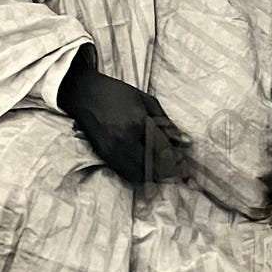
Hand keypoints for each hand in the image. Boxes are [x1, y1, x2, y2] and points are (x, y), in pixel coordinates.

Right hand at [59, 53, 191, 184]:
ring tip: (164, 173)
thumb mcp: (146, 101)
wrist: (85, 94)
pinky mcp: (105, 156)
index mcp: (139, 123)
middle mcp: (126, 141)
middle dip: (168, 172)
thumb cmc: (117, 93)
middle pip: (154, 167)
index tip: (185, 163)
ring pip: (140, 175)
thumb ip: (166, 123)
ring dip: (154, 177)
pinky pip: (126, 174)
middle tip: (179, 172)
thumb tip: (186, 142)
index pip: (164, 150)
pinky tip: (147, 171)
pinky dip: (139, 176)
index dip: (177, 160)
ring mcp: (113, 151)